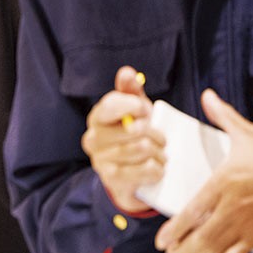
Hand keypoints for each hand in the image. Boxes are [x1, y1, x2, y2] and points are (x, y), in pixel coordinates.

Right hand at [82, 66, 163, 212]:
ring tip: (159, 155)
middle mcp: (92, 138)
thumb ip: (131, 91)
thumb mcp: (135, 113)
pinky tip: (156, 169)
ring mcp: (100, 161)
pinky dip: (158, 170)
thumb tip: (126, 72)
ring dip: (159, 153)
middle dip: (156, 134)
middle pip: (135, 129)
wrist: (130, 178)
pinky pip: (146, 169)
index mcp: (97, 117)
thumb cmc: (134, 138)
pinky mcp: (112, 180)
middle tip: (160, 139)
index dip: (135, 106)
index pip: (112, 104)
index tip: (146, 112)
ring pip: (143, 148)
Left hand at [155, 89, 252, 252]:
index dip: (174, 230)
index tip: (161, 239)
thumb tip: (208, 96)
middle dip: (181, 249)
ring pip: (216, 250)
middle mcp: (232, 208)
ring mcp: (247, 224)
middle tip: (169, 251)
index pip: (192, 212)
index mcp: (224, 183)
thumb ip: (222, 117)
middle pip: (200, 238)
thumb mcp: (246, 133)